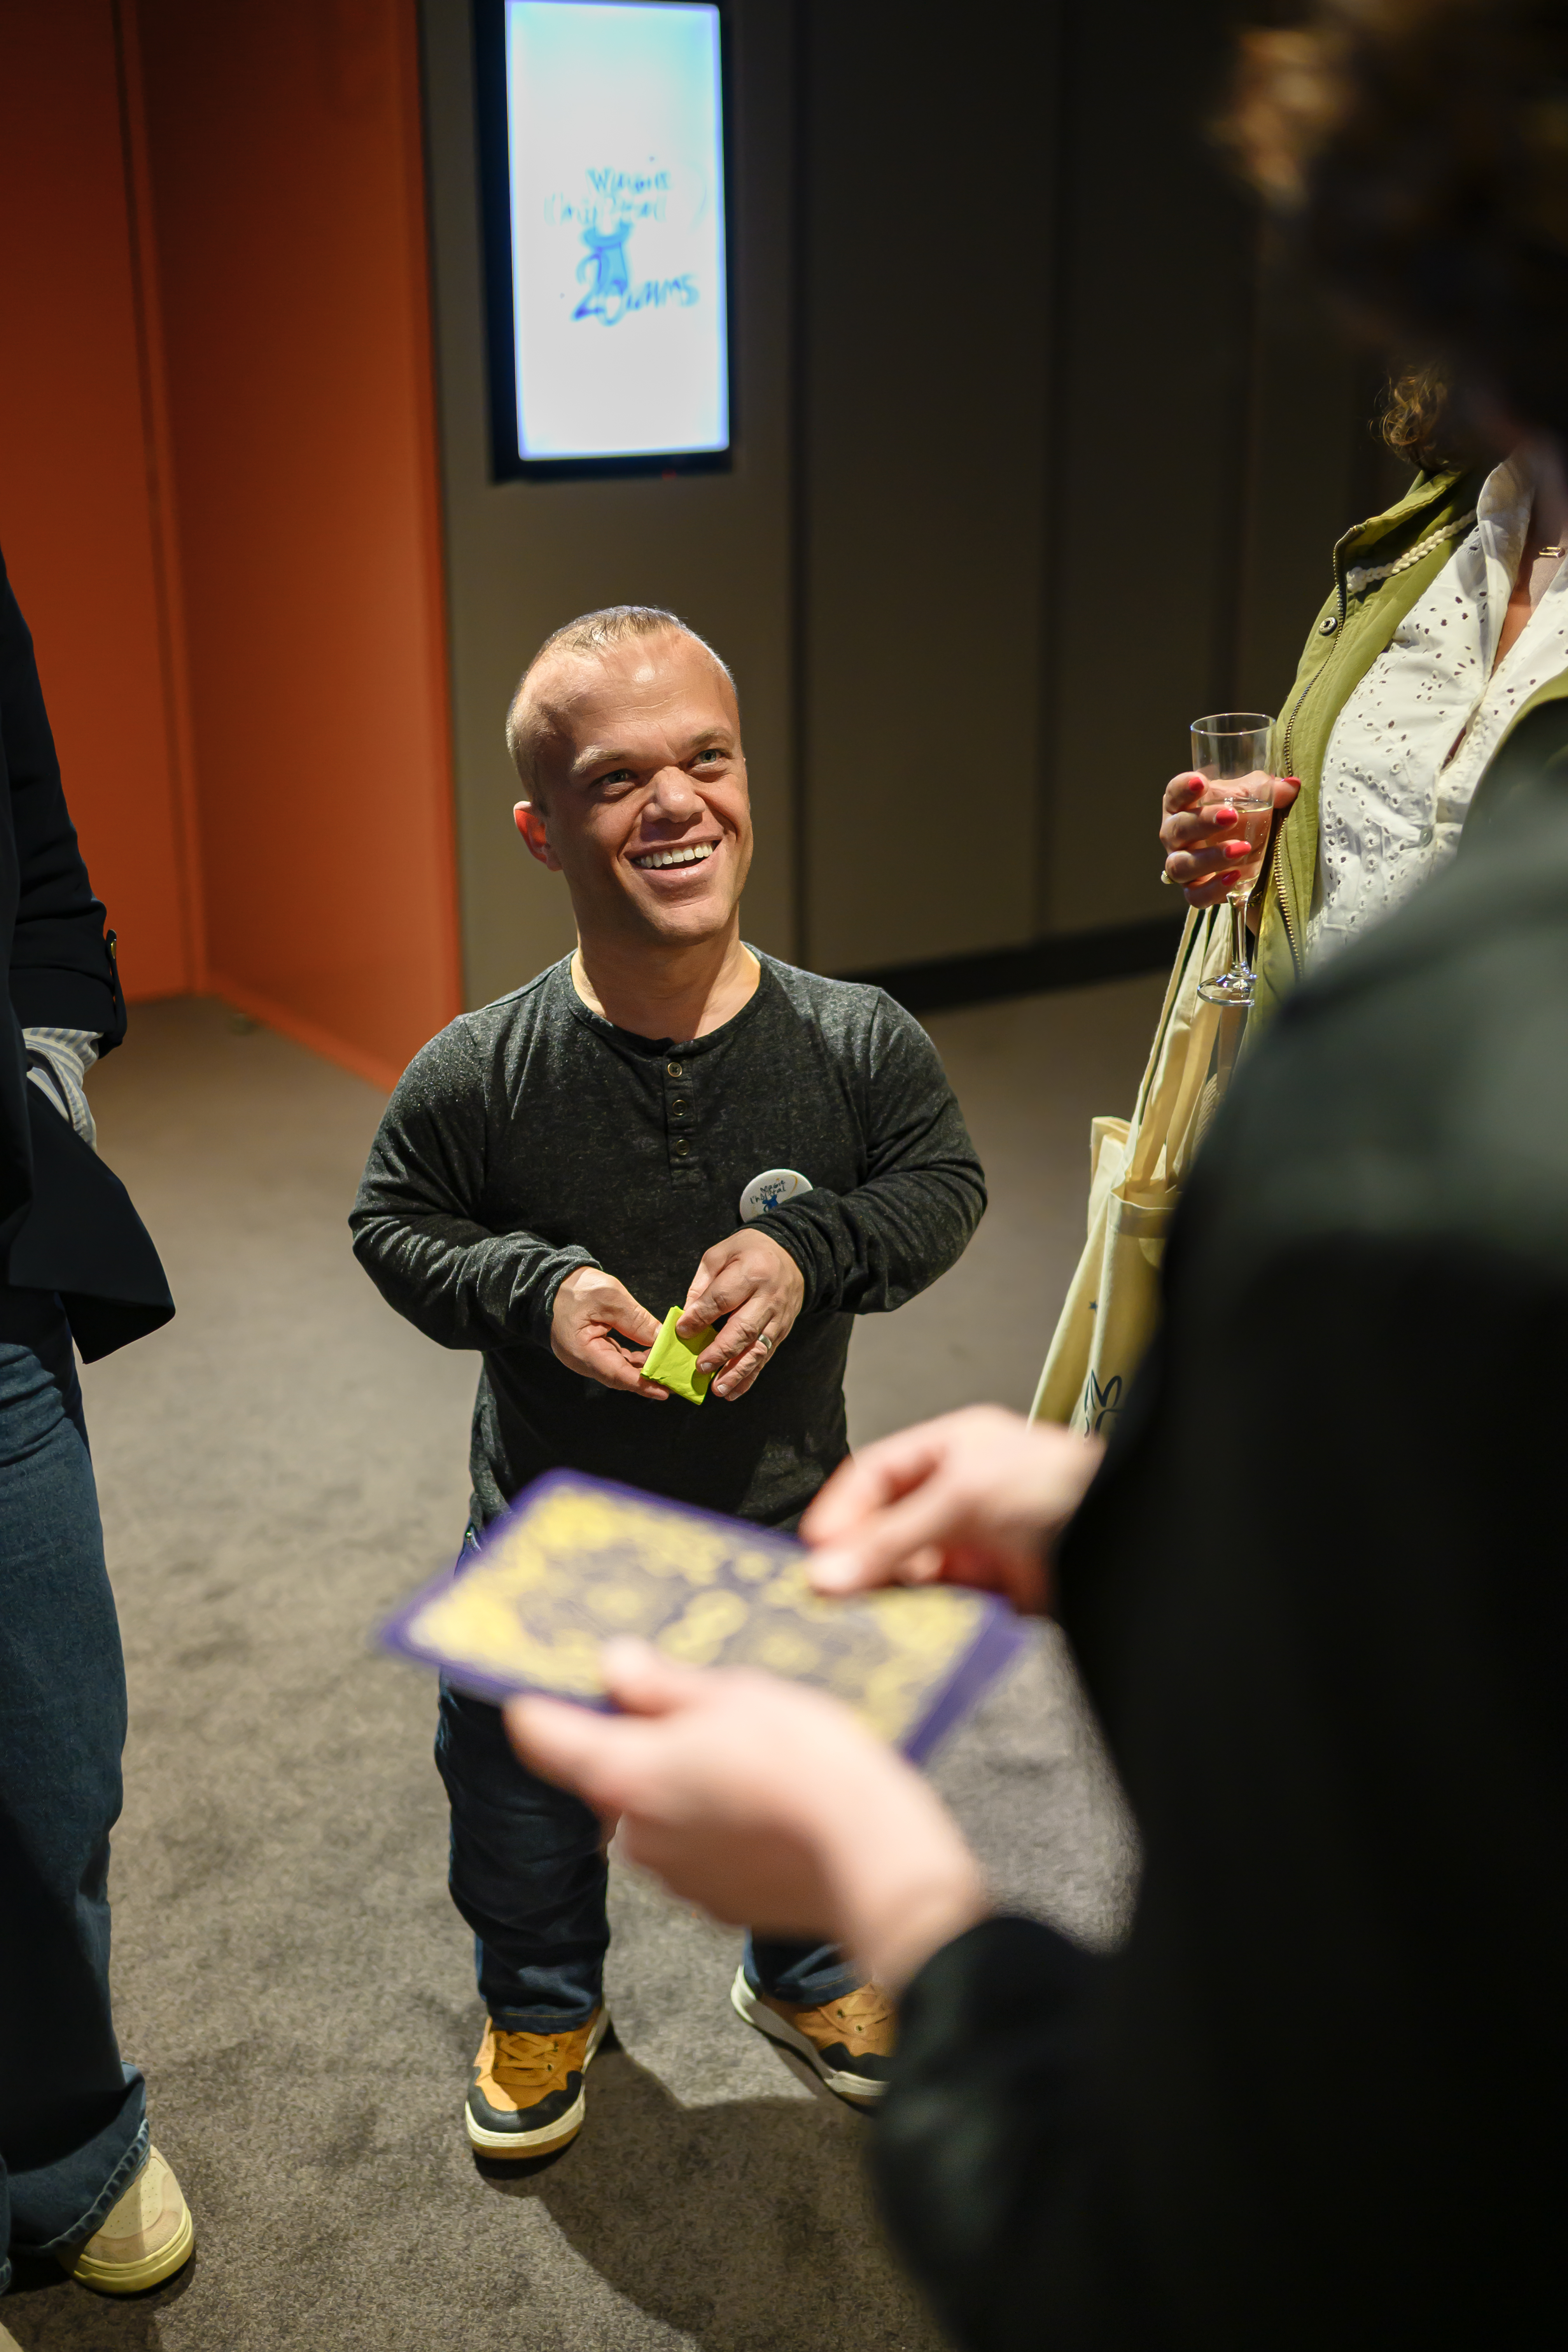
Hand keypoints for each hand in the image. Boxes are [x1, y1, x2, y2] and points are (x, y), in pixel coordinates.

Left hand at [507, 1640, 987, 1992]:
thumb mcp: (737, 1695)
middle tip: (700, 1707)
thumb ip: (663, 1684)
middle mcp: (636, 1834)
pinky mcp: (715, 1904)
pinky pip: (697, 1850)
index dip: (538, 1703)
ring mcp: (675, 1878)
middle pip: (608, 1773)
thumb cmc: (810, 1767)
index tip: (541, 1681)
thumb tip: (615, 1665)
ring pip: (656, 1812)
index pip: (541, 1736)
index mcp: (626, 1774)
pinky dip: (718, 1825)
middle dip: (640, 1741)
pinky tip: (768, 1802)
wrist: (875, 1860)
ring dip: (684, 1783)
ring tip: (752, 1755)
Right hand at [550, 1266, 668, 1399]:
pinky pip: (617, 1359)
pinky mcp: (593, 1349)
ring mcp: (587, 1356)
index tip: (665, 1391)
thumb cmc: (575, 1288)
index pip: (617, 1374)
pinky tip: (654, 1355)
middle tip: (675, 1380)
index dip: (642, 1384)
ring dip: (644, 1369)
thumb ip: (636, 1320)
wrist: (550, 1282)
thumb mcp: (609, 1297)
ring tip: (670, 1367)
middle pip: (620, 1376)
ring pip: (620, 1369)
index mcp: (582, 1351)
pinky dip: (635, 1359)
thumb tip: (662, 1340)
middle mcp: (583, 1361)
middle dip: (648, 1379)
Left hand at [677, 1228, 804, 1399]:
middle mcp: (769, 1297)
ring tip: (718, 1389)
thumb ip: (702, 1284)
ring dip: (737, 1371)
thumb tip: (686, 1317)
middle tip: (700, 1367)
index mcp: (751, 1272)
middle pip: (744, 1328)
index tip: (682, 1331)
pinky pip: (766, 1357)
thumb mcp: (721, 1254)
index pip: (723, 1298)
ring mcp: (779, 1317)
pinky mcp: (782, 1331)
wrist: (792, 1255)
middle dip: (721, 1350)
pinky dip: (750, 1376)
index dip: (701, 1316)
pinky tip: (734, 1391)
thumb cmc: (748, 1252)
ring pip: (757, 1348)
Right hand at [802, 1405, 1102, 1613]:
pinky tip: (902, 1642)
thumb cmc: (1062, 1485)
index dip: (841, 1512)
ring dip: (885, 1603)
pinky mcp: (995, 1602)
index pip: (875, 1479)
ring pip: (910, 1583)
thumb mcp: (964, 1497)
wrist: (1132, 1536)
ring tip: (858, 1626)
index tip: (813, 1552)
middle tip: (824, 1599)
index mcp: (951, 1455)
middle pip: (888, 1536)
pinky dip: (920, 1630)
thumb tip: (825, 1572)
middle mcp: (960, 1502)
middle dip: (857, 1566)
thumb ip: (893, 1538)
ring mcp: (978, 1552)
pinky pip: (942, 1617)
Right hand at [1160, 769, 1299, 908]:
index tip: (1201, 782)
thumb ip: (1269, 790)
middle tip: (1231, 817)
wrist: (1252, 854)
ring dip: (1210, 858)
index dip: (1183, 787)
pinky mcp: (1195, 890)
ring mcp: (1182, 865)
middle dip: (1201, 822)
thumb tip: (1291, 786)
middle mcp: (1176, 836)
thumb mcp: (1255, 797)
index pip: (1174, 793)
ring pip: (1180, 865)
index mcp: (1184, 806)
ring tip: (1241, 849)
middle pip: (1176, 829)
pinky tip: (1234, 877)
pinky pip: (1195, 895)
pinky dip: (1212, 888)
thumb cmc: (1244, 816)